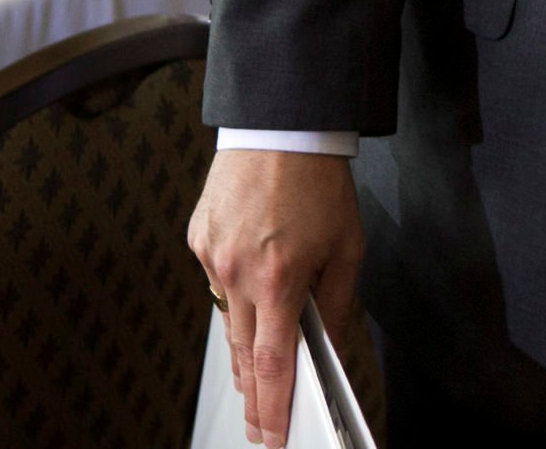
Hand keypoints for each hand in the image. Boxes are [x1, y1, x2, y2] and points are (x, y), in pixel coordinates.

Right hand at [188, 150, 364, 448]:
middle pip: (241, 353)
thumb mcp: (348, 245)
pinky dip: (236, 294)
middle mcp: (237, 275)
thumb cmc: (320, 183)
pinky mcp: (198, 241)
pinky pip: (218, 282)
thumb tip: (332, 344)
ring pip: (228, 320)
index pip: (271, 362)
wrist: (281, 127)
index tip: (273, 435)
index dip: (272, 405)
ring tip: (255, 382)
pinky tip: (252, 294)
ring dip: (242, 350)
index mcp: (278, 279)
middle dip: (253, 395)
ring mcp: (211, 259)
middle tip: (260, 427)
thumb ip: (338, 301)